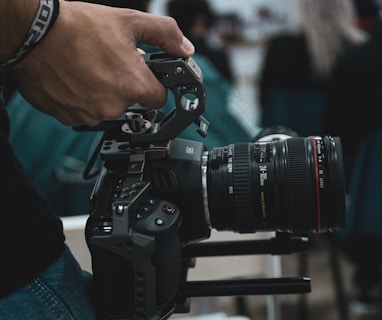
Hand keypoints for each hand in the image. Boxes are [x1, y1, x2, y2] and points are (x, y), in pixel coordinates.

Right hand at [10, 1, 194, 125]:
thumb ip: (165, 34)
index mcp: (133, 85)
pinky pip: (86, 113)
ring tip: (90, 70)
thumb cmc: (78, 27)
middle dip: (126, 88)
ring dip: (103, 95)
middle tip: (111, 66)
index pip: (158, 99)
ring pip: (108, 110)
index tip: (146, 79)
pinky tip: (76, 80)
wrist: (34, 34)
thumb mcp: (129, 21)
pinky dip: (83, 100)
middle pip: (132, 105)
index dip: (154, 87)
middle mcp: (114, 105)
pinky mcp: (70, 118)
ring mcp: (91, 114)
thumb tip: (185, 49)